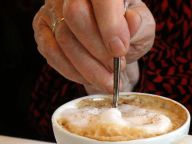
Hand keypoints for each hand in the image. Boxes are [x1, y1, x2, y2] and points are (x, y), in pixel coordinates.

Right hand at [33, 0, 154, 93]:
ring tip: (108, 80)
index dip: (110, 25)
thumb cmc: (129, 32)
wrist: (113, 41)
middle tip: (116, 68)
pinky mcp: (42, 27)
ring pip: (63, 38)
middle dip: (98, 50)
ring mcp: (53, 8)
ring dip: (88, 67)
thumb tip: (131, 22)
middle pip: (75, 15)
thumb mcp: (142, 27)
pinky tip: (89, 78)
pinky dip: (72, 71)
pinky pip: (51, 52)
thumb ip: (138, 26)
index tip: (120, 51)